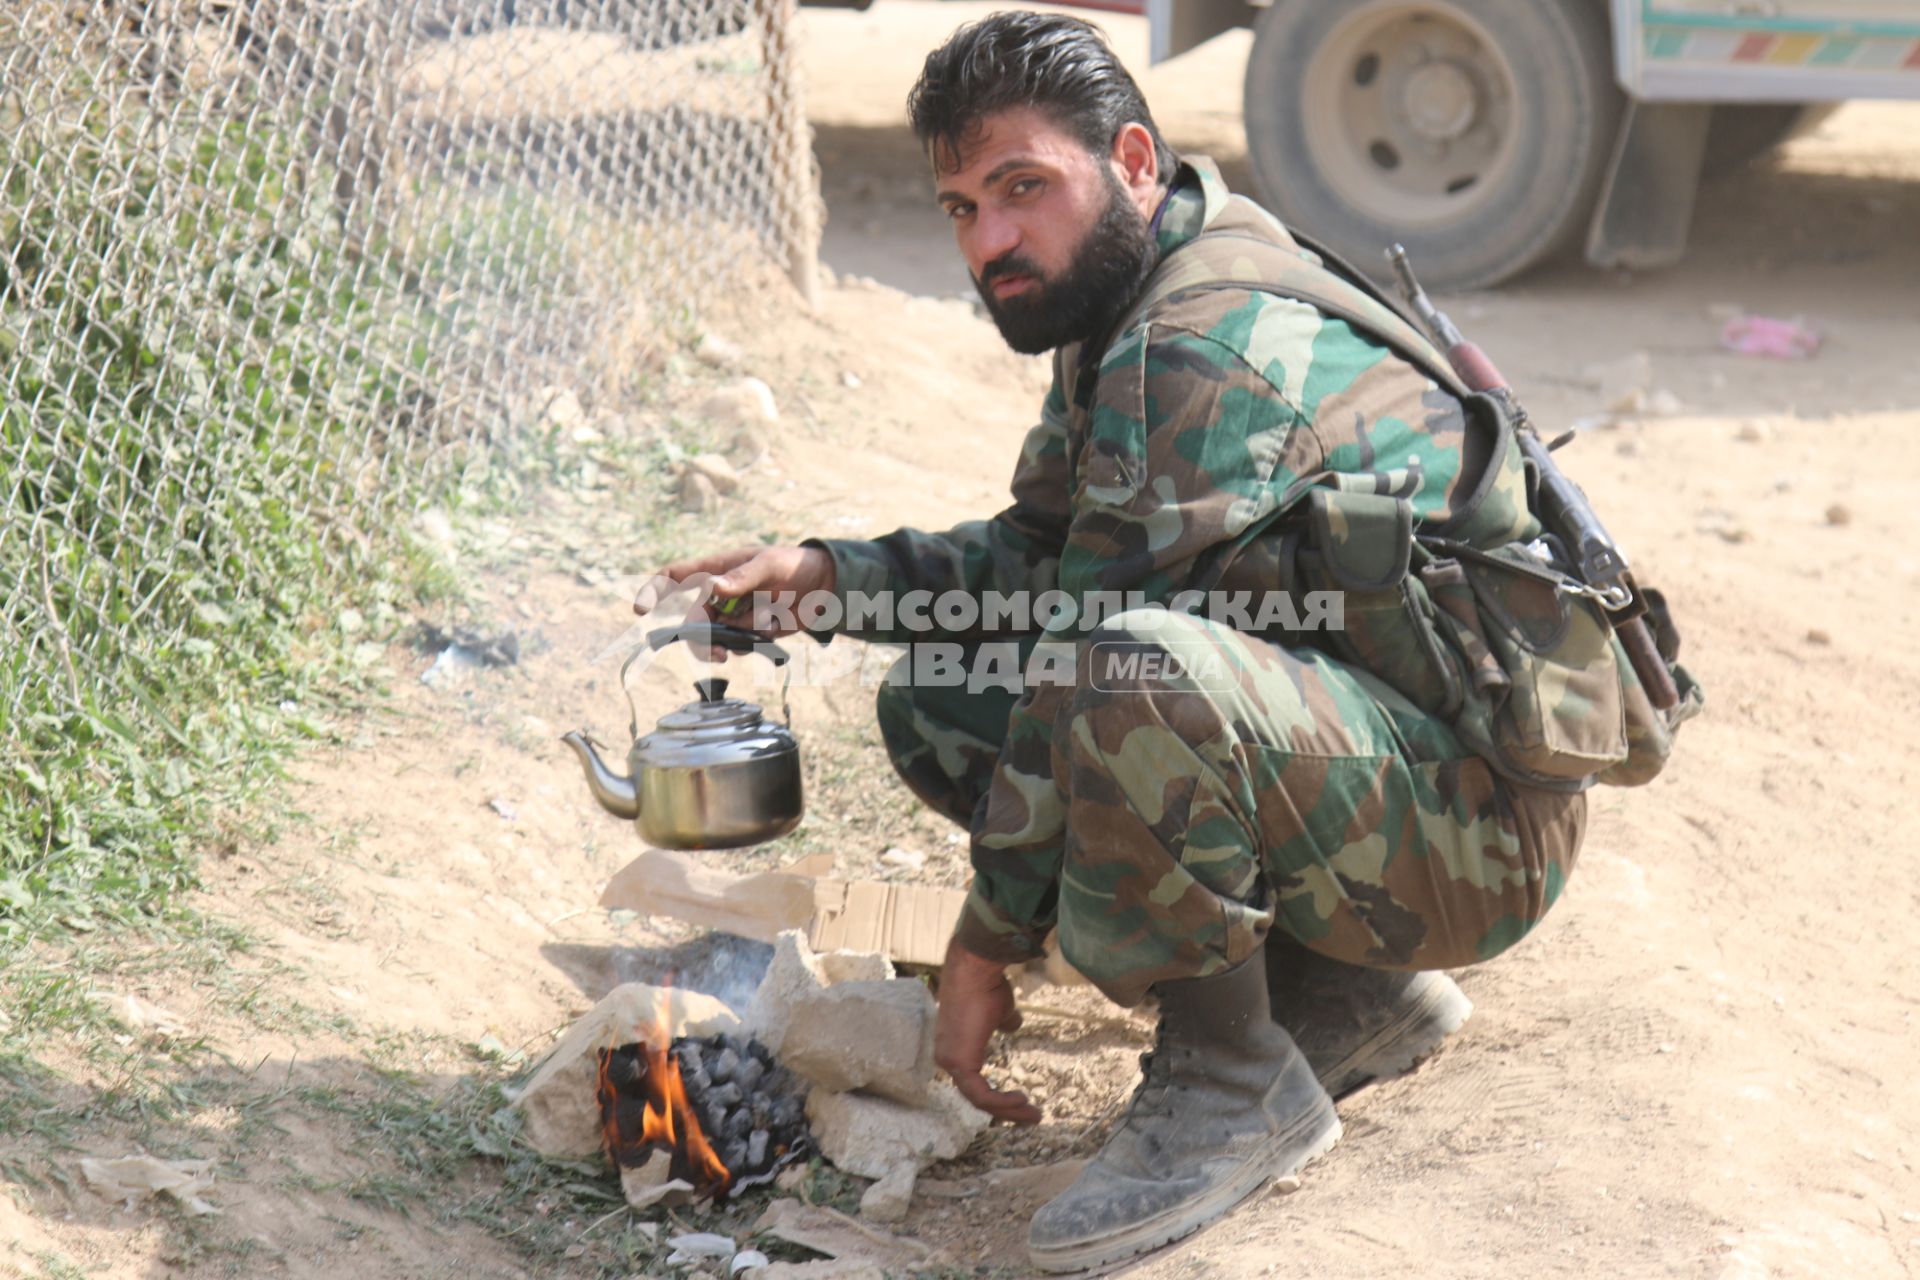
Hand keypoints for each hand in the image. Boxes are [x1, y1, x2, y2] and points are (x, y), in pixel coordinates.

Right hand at [632, 545, 836, 655]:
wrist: (824, 587)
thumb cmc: (794, 564)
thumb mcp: (770, 564)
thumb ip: (743, 577)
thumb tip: (713, 588)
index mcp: (716, 570)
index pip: (675, 576)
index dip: (654, 590)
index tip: (642, 609)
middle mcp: (718, 594)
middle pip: (690, 618)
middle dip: (696, 636)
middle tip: (715, 650)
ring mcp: (731, 615)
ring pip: (709, 637)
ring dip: (717, 647)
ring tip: (734, 651)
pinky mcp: (747, 632)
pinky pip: (734, 645)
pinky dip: (742, 648)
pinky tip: (762, 637)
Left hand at [934, 936, 1041, 1124]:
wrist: (976, 972)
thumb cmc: (986, 986)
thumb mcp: (1000, 1010)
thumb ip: (1004, 1022)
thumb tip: (1014, 1025)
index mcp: (955, 1047)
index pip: (974, 1083)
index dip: (997, 1096)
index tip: (1021, 1100)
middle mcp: (947, 1058)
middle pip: (976, 1097)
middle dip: (1005, 1110)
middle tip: (1030, 1117)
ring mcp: (950, 1062)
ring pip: (979, 1100)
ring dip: (1007, 1110)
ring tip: (1031, 1114)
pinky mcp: (959, 1063)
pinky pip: (981, 1095)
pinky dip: (1002, 1102)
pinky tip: (1021, 1100)